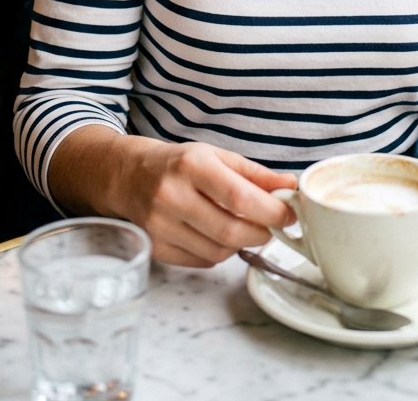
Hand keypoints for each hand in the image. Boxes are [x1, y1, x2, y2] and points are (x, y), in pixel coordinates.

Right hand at [51, 131, 296, 267]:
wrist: (127, 175)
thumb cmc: (177, 163)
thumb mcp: (216, 156)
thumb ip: (254, 174)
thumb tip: (290, 186)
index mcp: (192, 166)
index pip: (239, 197)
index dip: (270, 211)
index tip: (289, 215)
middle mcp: (172, 196)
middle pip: (230, 231)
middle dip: (261, 233)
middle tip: (272, 227)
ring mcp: (160, 226)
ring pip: (218, 252)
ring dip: (241, 244)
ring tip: (244, 227)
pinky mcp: (155, 248)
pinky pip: (201, 262)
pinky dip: (218, 253)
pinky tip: (217, 235)